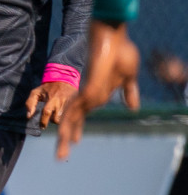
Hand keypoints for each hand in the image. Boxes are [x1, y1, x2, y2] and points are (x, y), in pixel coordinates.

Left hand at [25, 80, 75, 131]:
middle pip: (56, 119)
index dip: (43, 122)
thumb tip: (28, 116)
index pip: (46, 113)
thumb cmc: (47, 87)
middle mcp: (60, 102)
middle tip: (50, 118)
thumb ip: (30, 103)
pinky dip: (67, 117)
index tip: (42, 126)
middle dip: (53, 121)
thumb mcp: (36, 92)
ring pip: (64, 119)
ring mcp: (69, 104)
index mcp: (51, 99)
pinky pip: (71, 115)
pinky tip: (64, 114)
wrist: (64, 79)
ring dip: (60, 119)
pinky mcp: (75, 104)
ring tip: (57, 115)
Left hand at [56, 21, 140, 159]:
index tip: (73, 142)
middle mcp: (87, 95)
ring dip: (65, 137)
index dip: (76, 129)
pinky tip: (63, 135)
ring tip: (60, 156)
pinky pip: (75, 109)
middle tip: (61, 157)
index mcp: (95, 94)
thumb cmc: (120, 52)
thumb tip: (133, 108)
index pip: (82, 116)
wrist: (113, 37)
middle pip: (73, 120)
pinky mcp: (88, 88)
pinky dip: (69, 122)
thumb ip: (128, 93)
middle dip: (67, 138)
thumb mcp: (128, 77)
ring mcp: (86, 92)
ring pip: (71, 119)